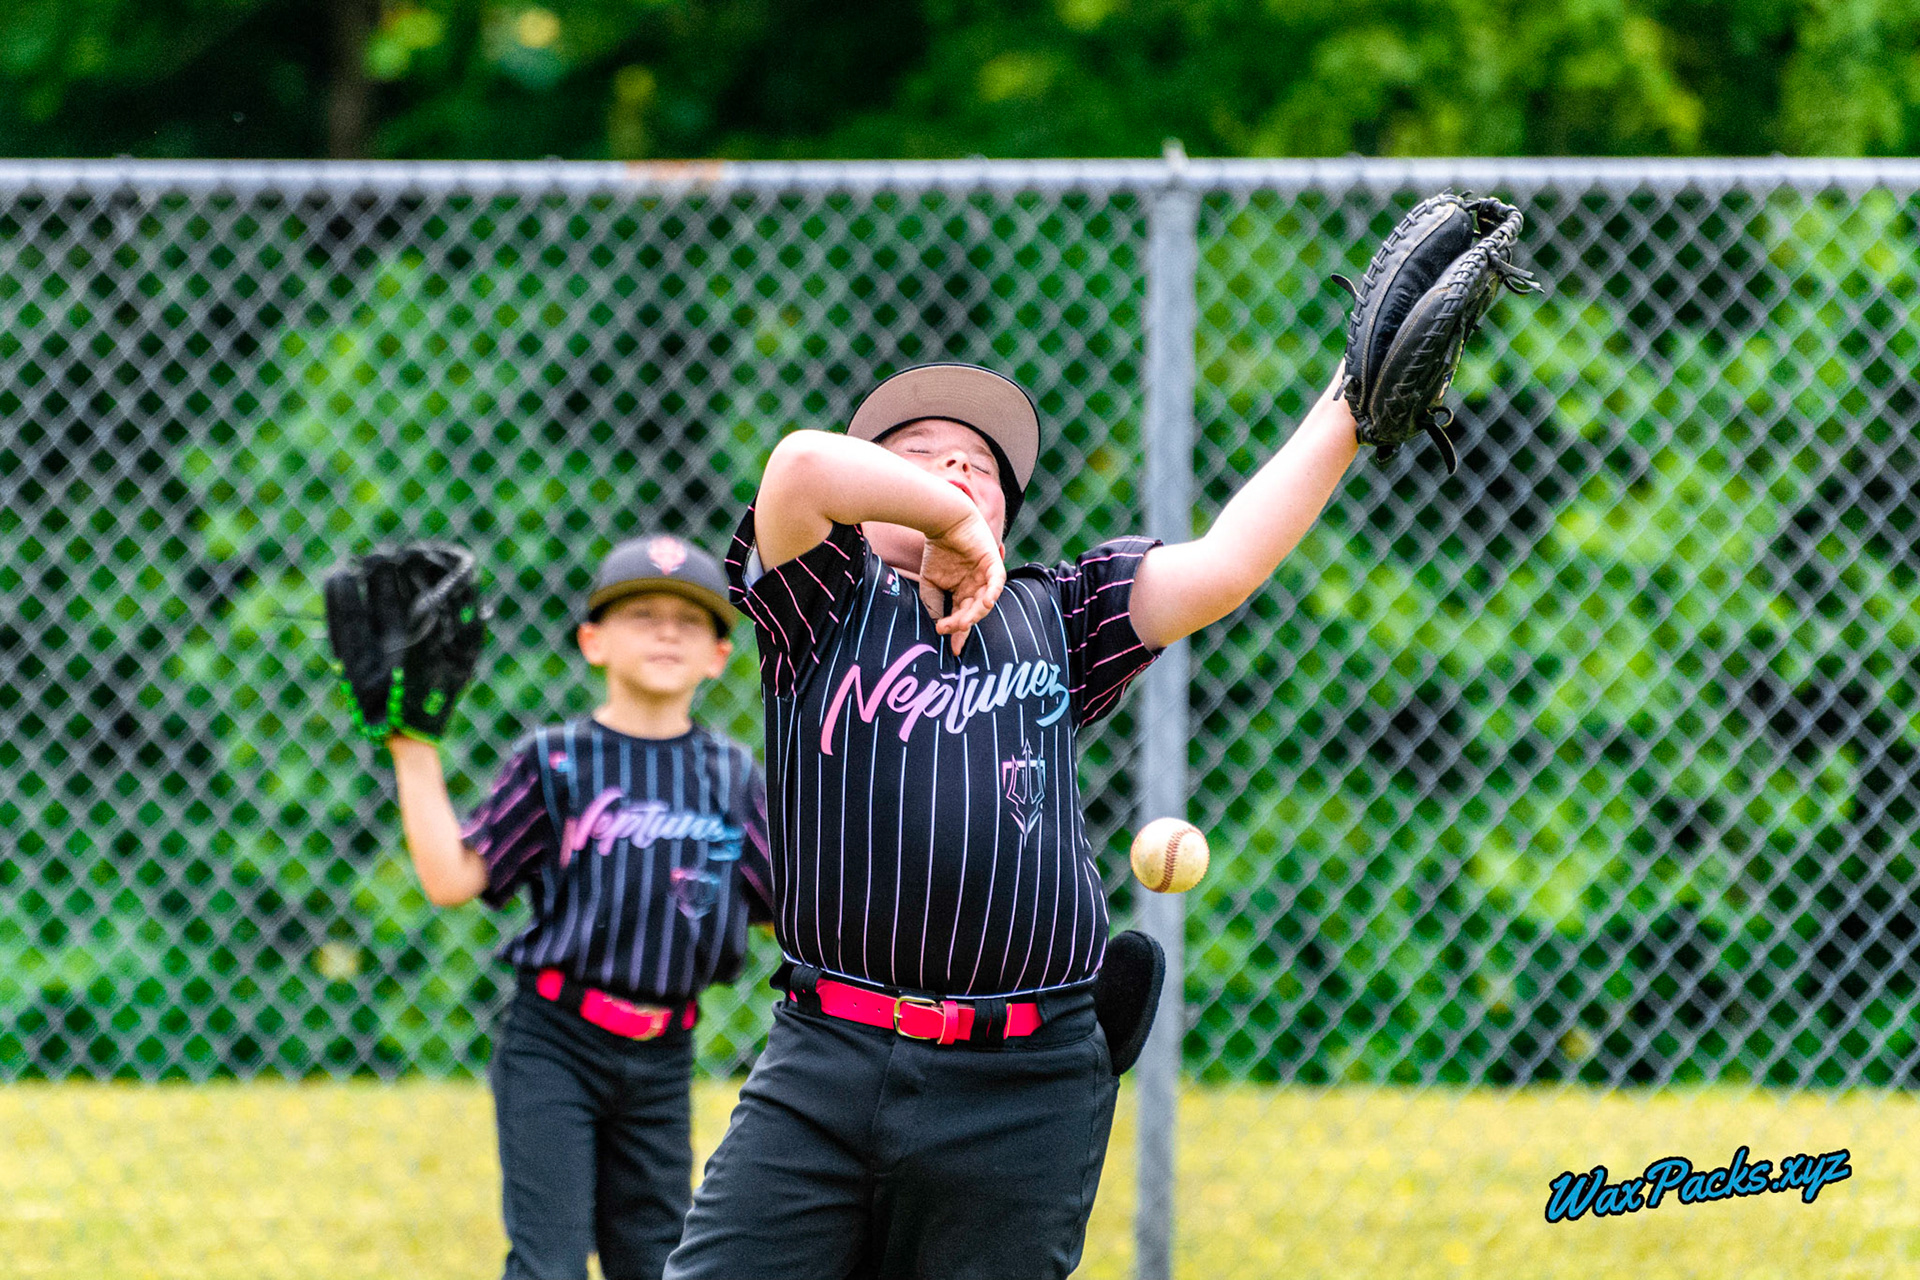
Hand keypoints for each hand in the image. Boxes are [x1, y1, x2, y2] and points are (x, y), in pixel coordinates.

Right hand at [917, 508, 1004, 655]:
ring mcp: (986, 576)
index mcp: (964, 593)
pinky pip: (998, 581)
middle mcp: (977, 587)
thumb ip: (933, 604)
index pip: (964, 617)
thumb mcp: (929, 583)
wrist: (943, 521)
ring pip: (985, 602)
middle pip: (974, 612)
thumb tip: (938, 624)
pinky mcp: (993, 563)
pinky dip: (993, 592)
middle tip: (951, 632)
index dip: (959, 634)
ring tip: (963, 622)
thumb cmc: (937, 550)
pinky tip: (986, 603)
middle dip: (963, 625)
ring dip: (975, 614)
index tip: (953, 651)